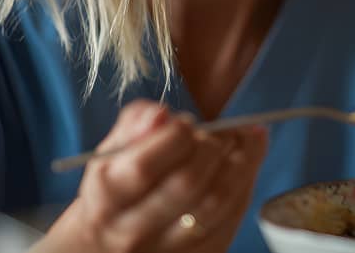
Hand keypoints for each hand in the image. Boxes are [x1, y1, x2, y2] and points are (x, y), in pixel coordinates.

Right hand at [36, 100, 267, 252]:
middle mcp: (133, 231)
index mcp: (106, 199)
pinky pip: (231, 220)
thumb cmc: (117, 186)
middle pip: (185, 185)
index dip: (175, 136)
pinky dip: (246, 184)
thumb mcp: (112, 151)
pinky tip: (248, 160)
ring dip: (240, 162)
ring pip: (216, 204)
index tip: (186, 123)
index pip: (143, 167)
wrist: (111, 242)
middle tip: (217, 132)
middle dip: (211, 146)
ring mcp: (167, 250)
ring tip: (243, 138)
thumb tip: (161, 116)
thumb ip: (135, 124)